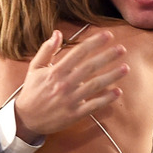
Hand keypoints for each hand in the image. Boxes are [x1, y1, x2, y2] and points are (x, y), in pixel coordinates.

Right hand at [14, 30, 128, 142]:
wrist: (26, 119)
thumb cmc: (32, 91)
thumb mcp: (35, 68)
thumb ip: (46, 50)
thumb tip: (57, 33)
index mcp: (55, 71)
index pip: (78, 53)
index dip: (94, 43)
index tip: (108, 35)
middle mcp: (64, 84)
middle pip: (90, 67)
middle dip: (107, 56)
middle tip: (122, 49)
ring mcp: (70, 100)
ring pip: (95, 85)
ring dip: (112, 76)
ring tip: (126, 68)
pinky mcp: (74, 114)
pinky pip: (93, 105)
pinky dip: (106, 99)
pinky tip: (118, 92)